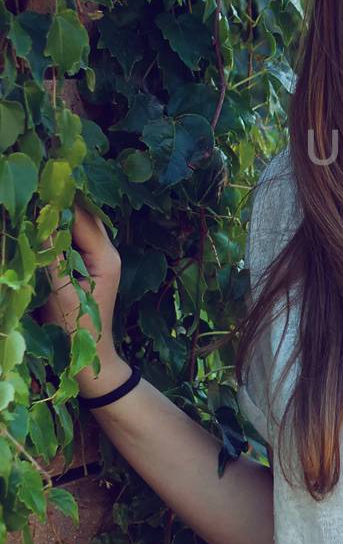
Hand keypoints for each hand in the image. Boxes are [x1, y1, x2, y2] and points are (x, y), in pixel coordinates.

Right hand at [39, 201, 123, 393]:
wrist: (89, 361)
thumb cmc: (75, 331)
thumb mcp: (59, 291)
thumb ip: (51, 255)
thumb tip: (40, 219)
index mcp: (106, 256)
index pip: (82, 216)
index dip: (60, 199)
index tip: (39, 182)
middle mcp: (106, 253)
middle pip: (82, 216)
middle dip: (59, 202)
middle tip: (36, 185)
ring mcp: (98, 259)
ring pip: (77, 227)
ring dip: (58, 215)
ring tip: (35, 202)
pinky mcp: (86, 267)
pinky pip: (72, 241)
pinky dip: (57, 232)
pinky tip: (40, 225)